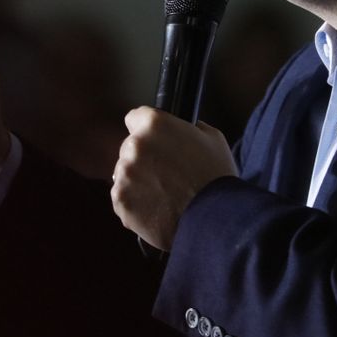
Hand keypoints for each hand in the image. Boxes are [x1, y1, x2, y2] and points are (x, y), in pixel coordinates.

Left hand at [111, 107, 235, 250]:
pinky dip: (135, 204)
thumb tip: (186, 128)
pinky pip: (123, 198)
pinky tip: (156, 209)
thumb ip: (191, 128)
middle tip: (165, 174)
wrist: (212, 219)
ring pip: (125, 174)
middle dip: (143, 159)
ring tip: (163, 196)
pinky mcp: (120, 200)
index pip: (135, 118)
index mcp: (153, 124)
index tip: (155, 142)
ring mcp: (124, 174)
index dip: (146, 130)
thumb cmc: (215, 177)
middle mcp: (134, 146)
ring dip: (138, 182)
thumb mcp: (212, 139)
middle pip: (130, 148)